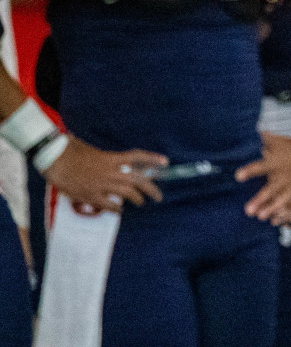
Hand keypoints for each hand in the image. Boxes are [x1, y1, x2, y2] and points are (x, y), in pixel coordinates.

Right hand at [43, 137, 165, 213]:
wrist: (55, 160)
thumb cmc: (71, 151)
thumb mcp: (92, 149)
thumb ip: (106, 157)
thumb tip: (115, 160)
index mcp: (112, 158)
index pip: (137, 157)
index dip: (152, 159)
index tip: (165, 162)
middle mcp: (111, 171)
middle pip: (138, 180)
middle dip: (151, 189)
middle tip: (158, 196)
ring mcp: (102, 184)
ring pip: (127, 193)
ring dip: (137, 199)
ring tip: (142, 202)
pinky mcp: (91, 195)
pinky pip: (110, 205)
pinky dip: (117, 208)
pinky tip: (120, 211)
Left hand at [236, 132, 290, 224]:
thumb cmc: (290, 150)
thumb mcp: (279, 142)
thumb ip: (267, 138)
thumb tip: (256, 128)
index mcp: (277, 163)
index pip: (262, 166)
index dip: (250, 171)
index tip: (238, 176)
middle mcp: (285, 177)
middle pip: (272, 190)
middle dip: (261, 200)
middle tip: (248, 210)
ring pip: (282, 201)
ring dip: (272, 209)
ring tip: (261, 216)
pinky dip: (286, 215)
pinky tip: (276, 222)